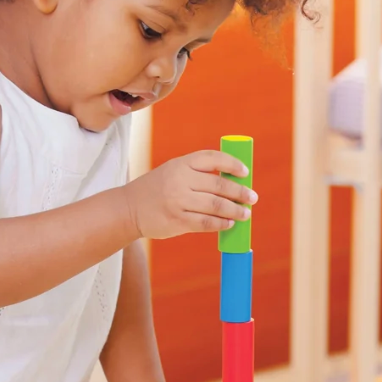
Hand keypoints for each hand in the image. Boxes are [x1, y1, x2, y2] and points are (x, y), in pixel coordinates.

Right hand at [123, 151, 255, 239]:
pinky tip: (229, 224)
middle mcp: (180, 180)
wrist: (128, 209)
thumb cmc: (157, 189)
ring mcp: (178, 201)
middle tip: (252, 198)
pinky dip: (222, 223)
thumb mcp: (173, 172)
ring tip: (246, 213)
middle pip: (220, 184)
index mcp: (181, 163)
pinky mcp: (178, 220)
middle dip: (240, 192)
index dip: (232, 164)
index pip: (213, 158)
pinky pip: (207, 223)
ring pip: (217, 205)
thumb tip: (233, 183)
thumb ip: (197, 173)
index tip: (245, 172)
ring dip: (236, 210)